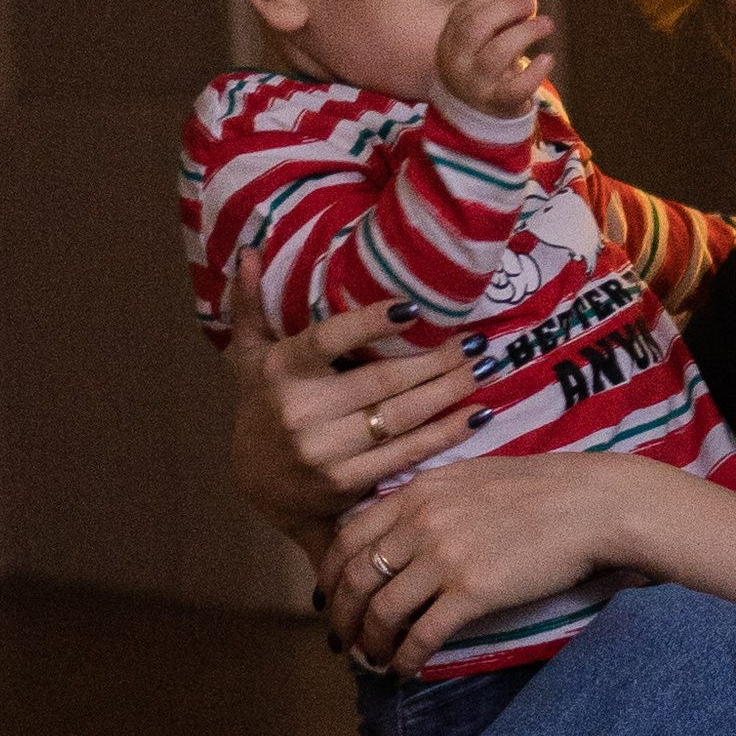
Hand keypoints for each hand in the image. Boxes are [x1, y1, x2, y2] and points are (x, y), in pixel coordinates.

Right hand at [227, 252, 483, 545]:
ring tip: (487, 368)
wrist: (257, 484)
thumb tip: (248, 251)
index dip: (371, 323)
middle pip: (382, 381)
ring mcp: (323, 451)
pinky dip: (445, 434)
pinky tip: (477, 414)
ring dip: (450, 392)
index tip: (413, 308)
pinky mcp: (346, 482)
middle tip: (478, 341)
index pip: (329, 340)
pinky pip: (405, 454)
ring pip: (400, 417)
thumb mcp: (248, 355)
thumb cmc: (264, 403)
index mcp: (281, 370)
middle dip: (437, 360)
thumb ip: (249, 304)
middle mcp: (300, 411)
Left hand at [326, 452, 656, 674]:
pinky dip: (405, 658)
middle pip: (355, 577)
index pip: (348, 536)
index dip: (329, 574)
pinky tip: (405, 671)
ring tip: (373, 659)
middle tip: (343, 640)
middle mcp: (420, 521)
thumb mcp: (472, 477)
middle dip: (342, 616)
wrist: (592, 504)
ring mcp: (444, 557)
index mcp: (418, 492)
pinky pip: (421, 634)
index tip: (328, 598)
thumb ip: (431, 499)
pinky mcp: (472, 591)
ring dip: (371, 643)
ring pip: (382, 610)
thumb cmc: (544, 489)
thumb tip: (403, 529)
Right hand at [436, 0, 553, 118]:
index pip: (465, 10)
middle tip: (531, 2)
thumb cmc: (483, 67)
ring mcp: (475, 85)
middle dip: (507, 8)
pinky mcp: (497, 104)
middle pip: (476, 26)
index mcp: (448, 41)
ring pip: (498, 53)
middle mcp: (457, 62)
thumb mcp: (479, 41)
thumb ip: (494, 18)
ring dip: (526, 32)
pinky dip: (535, 72)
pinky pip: (516, 88)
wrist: (476, 116)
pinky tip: (547, 58)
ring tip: (546, 23)